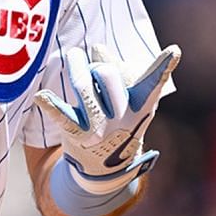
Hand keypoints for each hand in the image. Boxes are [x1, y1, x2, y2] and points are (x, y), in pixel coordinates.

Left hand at [33, 43, 180, 190]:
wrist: (105, 168)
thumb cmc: (117, 123)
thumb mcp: (127, 102)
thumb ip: (115, 70)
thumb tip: (97, 47)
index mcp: (141, 106)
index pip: (153, 83)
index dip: (163, 66)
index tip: (173, 50)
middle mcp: (124, 117)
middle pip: (107, 74)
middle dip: (97, 64)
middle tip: (93, 61)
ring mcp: (101, 127)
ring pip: (84, 86)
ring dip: (76, 66)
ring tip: (74, 55)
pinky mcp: (78, 135)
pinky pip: (64, 117)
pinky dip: (52, 106)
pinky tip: (41, 96)